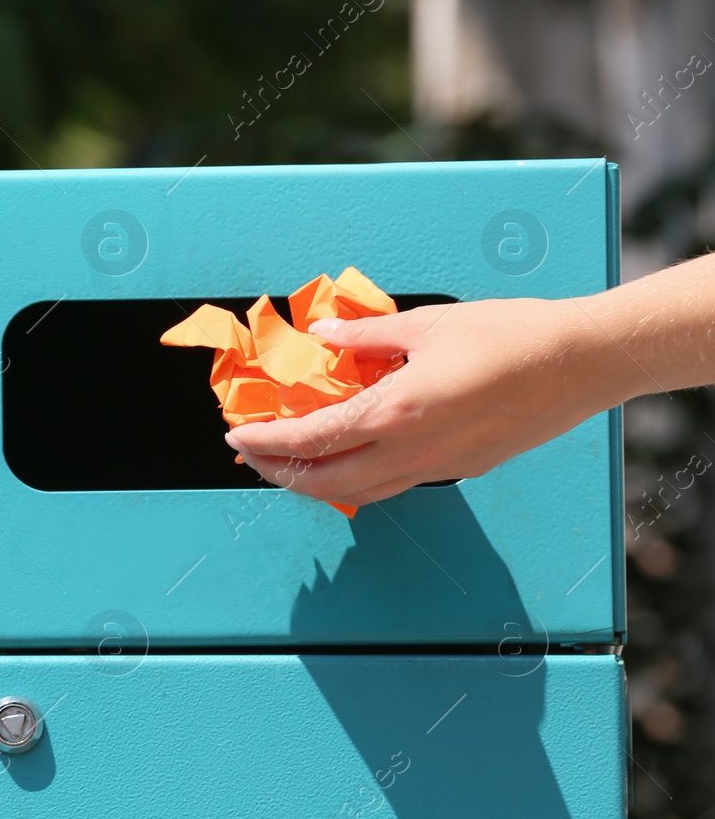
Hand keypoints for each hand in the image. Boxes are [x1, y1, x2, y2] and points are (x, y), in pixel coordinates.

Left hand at [223, 298, 616, 509]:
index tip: (238, 437)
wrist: (580, 362)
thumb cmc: (509, 335)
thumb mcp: (425, 324)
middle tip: (251, 459)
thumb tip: (322, 334)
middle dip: (280, 473)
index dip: (267, 442)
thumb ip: (365, 336)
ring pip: (360, 494)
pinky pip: (394, 485)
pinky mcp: (461, 469)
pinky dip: (358, 481)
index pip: (312, 439)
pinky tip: (349, 462)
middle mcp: (411, 452)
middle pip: (325, 483)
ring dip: (317, 484)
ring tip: (290, 465)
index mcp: (394, 413)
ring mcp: (437, 468)